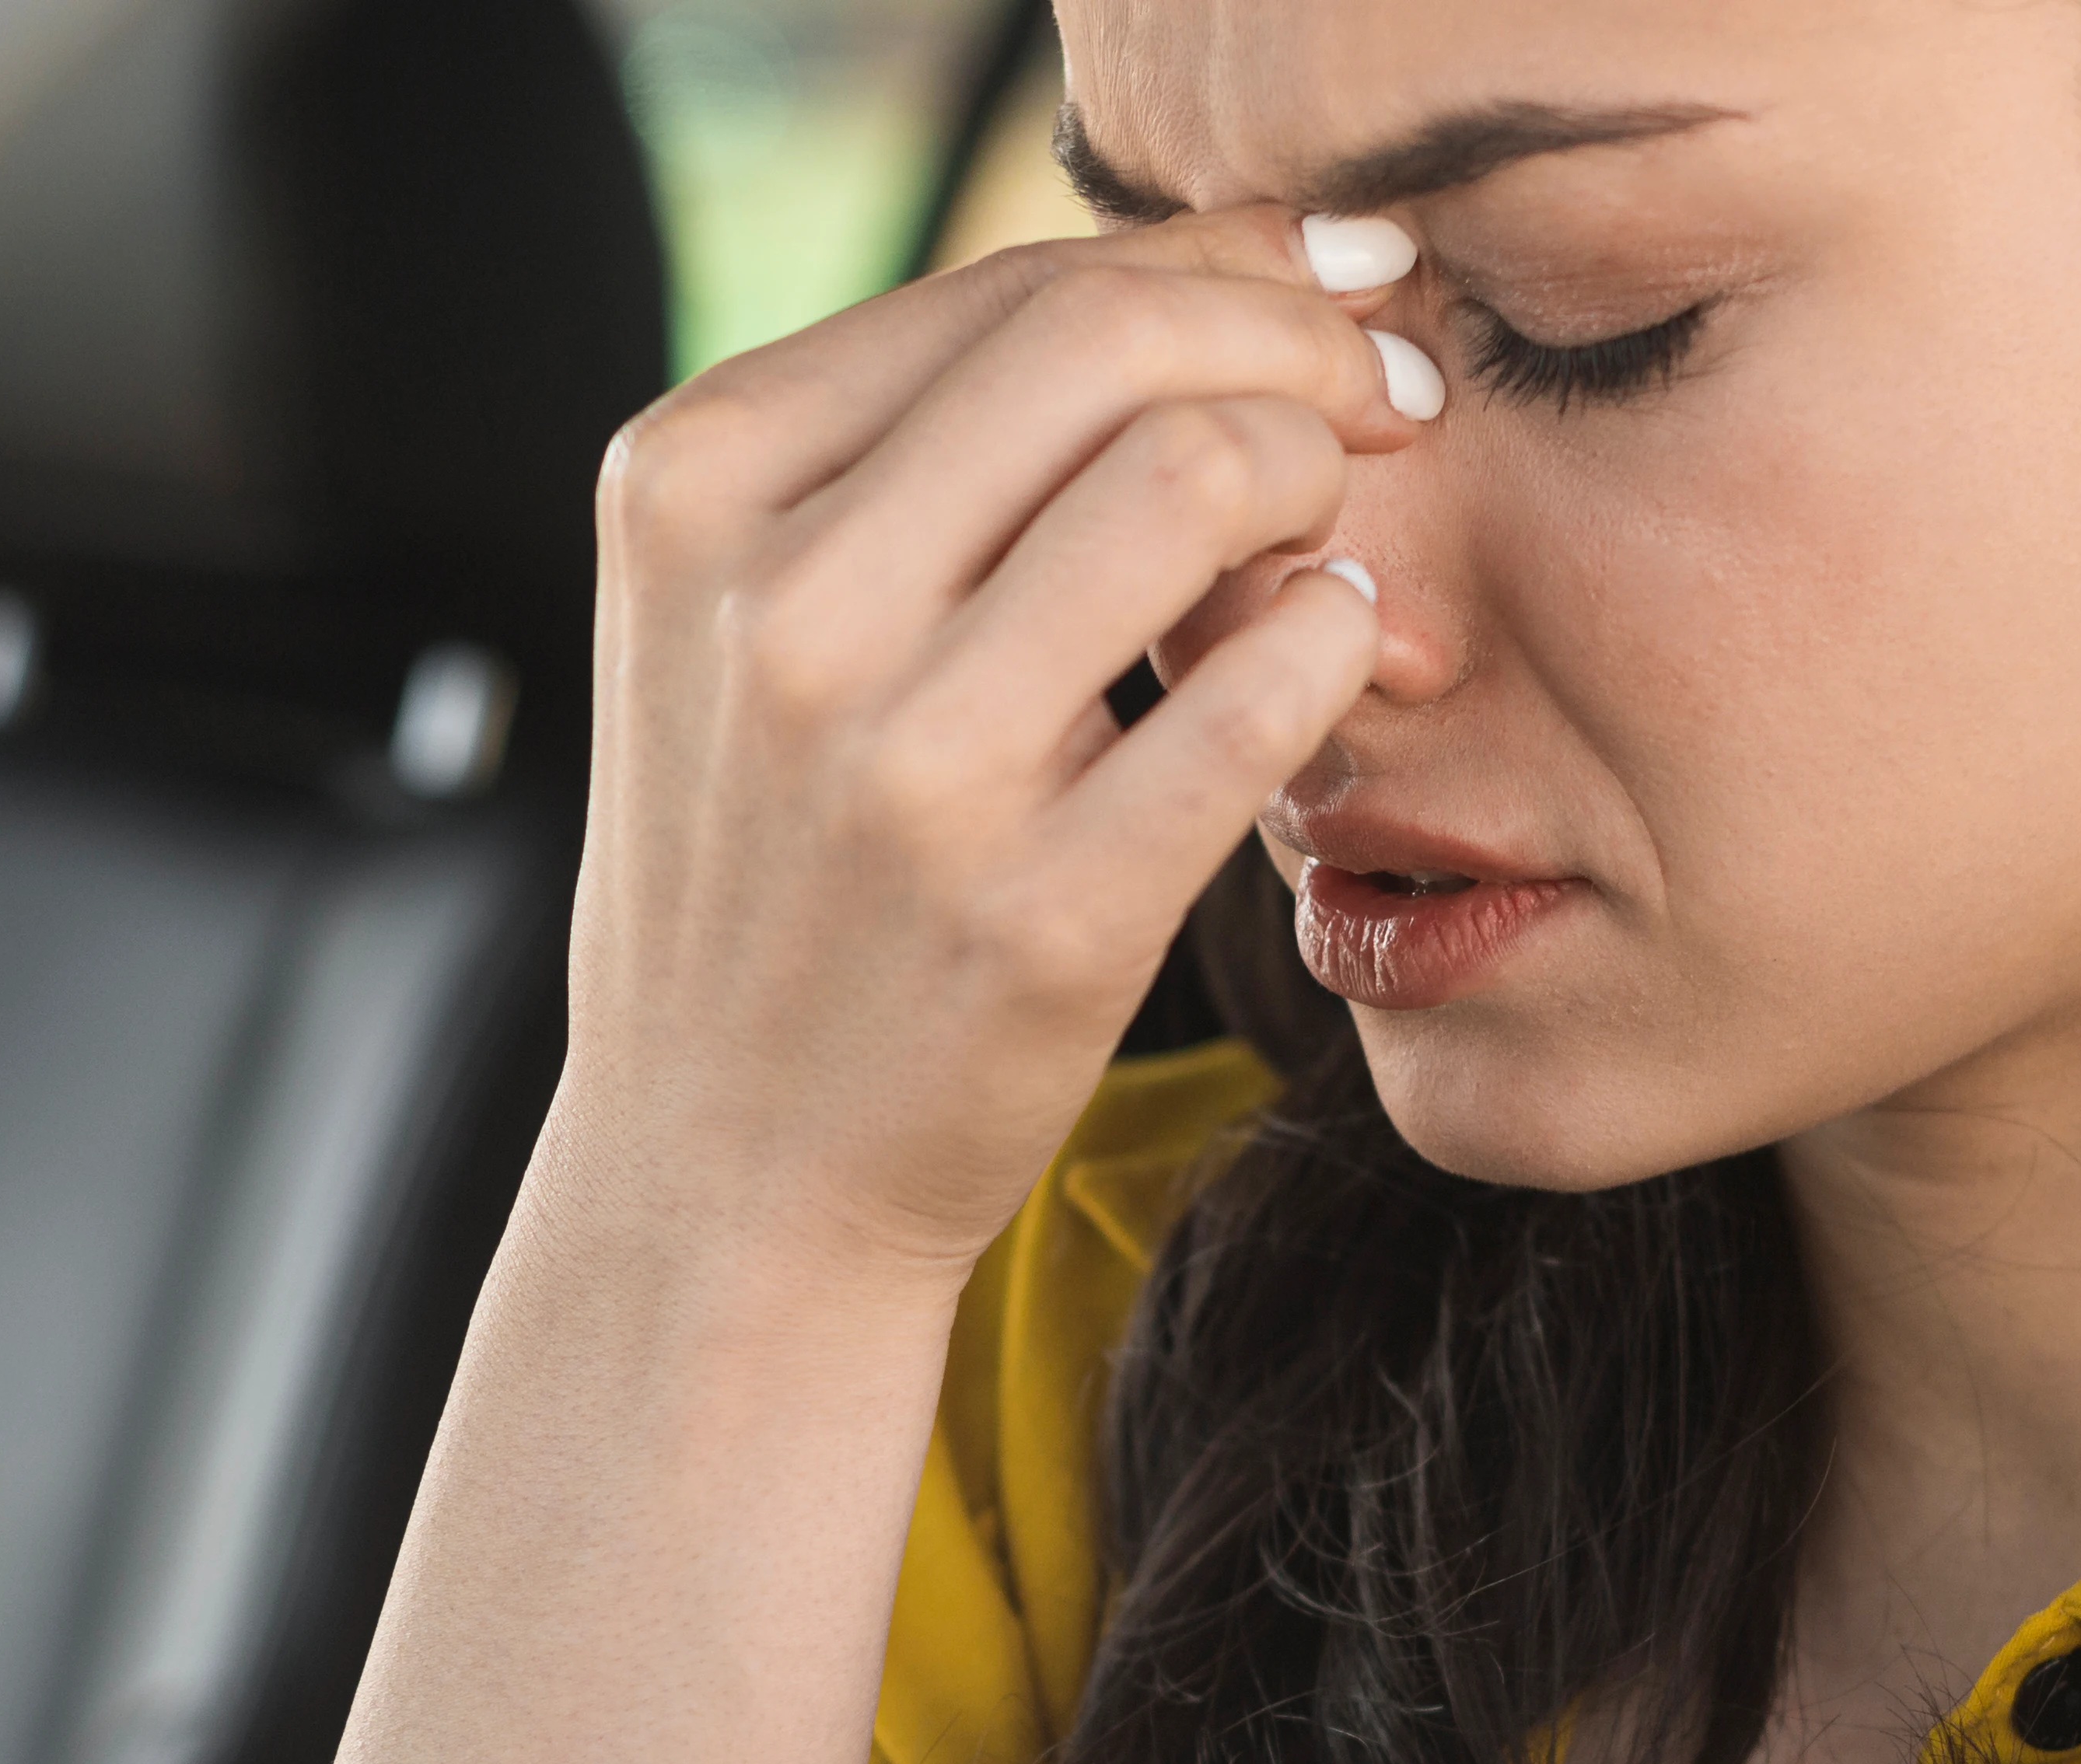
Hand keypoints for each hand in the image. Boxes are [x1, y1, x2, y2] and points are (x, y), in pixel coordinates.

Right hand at [558, 205, 1416, 1277]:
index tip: (1320, 293)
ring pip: (1198, 478)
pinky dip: (1340, 640)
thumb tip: (1207, 283)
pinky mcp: (1037, 913)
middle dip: (1295, 337)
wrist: (723, 1180)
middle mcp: (778, 612)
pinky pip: (1264, 688)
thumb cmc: (777, 872)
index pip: (1009, 289)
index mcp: (691, 489)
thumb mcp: (749, 621)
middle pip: (1110, 340)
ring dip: (1324, 478)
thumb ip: (916, 451)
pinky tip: (1340, 654)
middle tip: (1389, 392)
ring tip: (1336, 540)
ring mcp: (902, 769)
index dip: (1212, 266)